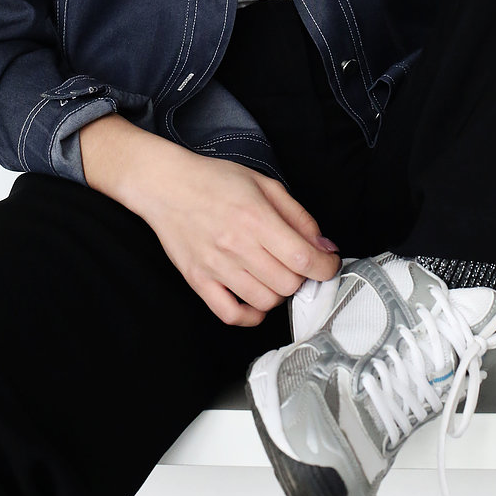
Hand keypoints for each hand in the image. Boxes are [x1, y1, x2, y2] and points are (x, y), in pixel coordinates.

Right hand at [136, 147, 341, 327]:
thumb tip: (324, 246)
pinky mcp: (198, 281)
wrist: (166, 185)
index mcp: (256, 218)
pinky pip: (231, 314)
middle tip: (296, 264)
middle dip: (302, 277)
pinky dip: (250, 315)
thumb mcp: (264, 184)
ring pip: (265, 302)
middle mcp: (237, 246)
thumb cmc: (214, 180)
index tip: (329, 264)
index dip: (326, 267)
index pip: (304, 258)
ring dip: (278, 293)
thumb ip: (298, 216)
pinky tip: (255, 299)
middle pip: (288, 284)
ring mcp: (216, 267)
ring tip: (273, 275)